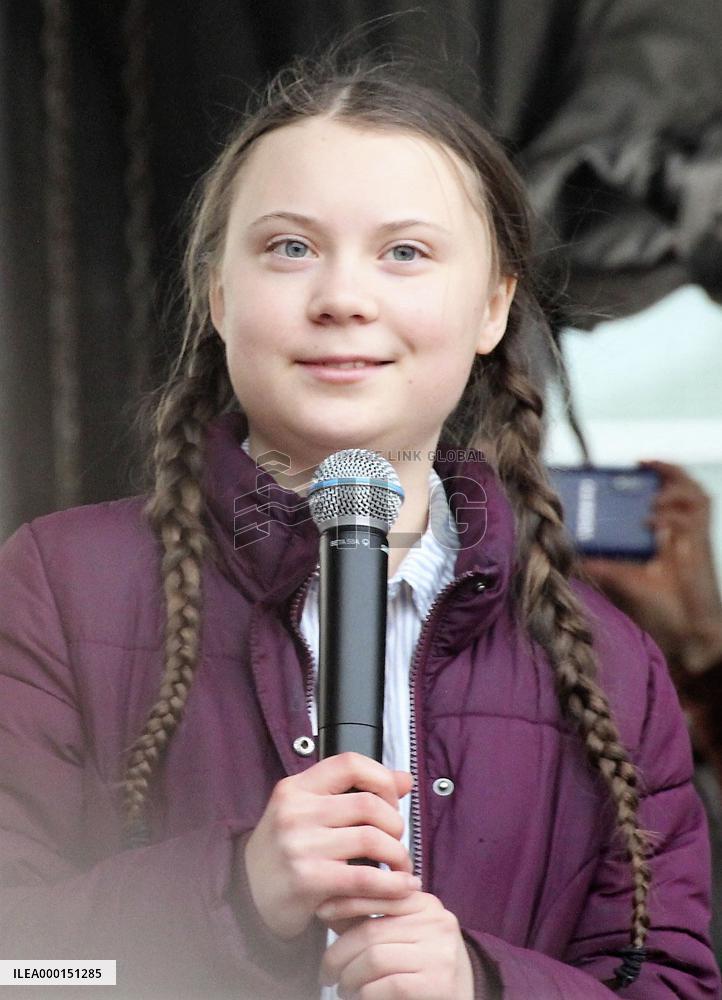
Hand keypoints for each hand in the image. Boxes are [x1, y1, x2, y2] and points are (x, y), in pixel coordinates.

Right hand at [244, 752, 416, 939]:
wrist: (247, 896)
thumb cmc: (286, 851)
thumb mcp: (310, 813)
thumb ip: (354, 793)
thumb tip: (404, 780)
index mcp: (295, 788)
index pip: (349, 763)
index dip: (381, 778)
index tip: (391, 801)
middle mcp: (295, 812)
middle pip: (368, 804)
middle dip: (395, 824)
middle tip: (397, 841)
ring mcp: (299, 845)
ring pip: (372, 838)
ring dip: (398, 855)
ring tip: (401, 866)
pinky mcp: (308, 880)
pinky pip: (365, 878)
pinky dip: (392, 884)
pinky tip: (403, 887)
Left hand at [318, 891, 474, 999]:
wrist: (463, 997)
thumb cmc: (423, 967)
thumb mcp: (400, 935)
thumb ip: (370, 920)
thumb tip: (327, 907)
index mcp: (426, 903)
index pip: (379, 893)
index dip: (346, 902)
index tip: (321, 912)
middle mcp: (437, 922)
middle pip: (370, 931)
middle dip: (339, 954)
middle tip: (327, 973)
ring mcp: (440, 952)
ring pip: (374, 958)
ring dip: (349, 978)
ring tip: (343, 989)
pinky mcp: (438, 983)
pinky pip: (386, 985)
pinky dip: (365, 994)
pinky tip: (360, 998)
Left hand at [583, 460, 721, 677]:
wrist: (687, 633)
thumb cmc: (660, 609)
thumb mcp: (623, 579)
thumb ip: (602, 564)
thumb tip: (570, 554)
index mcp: (667, 536)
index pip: (666, 495)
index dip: (655, 476)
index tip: (630, 466)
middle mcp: (683, 533)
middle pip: (686, 487)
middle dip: (666, 469)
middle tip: (639, 463)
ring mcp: (694, 538)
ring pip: (697, 495)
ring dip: (674, 484)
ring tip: (650, 485)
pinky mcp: (701, 547)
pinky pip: (695, 516)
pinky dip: (673, 511)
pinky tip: (652, 519)